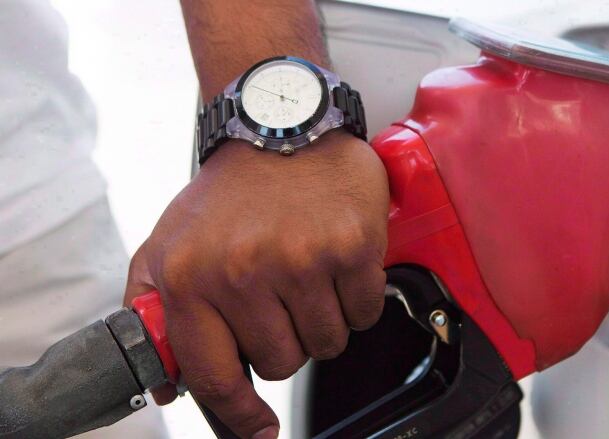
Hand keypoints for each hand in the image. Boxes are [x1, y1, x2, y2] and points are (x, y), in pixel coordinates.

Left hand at [124, 129, 388, 438]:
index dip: (240, 414)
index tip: (259, 428)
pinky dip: (355, 298)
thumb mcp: (168, 243)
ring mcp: (303, 259)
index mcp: (193, 277)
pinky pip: (363, 312)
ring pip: (327, 342)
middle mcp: (245, 271)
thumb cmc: (230, 193)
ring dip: (322, 320)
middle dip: (286, 340)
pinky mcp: (351, 247)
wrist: (281, 126)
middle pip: (283, 362)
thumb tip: (167, 382)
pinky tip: (336, 264)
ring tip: (308, 275)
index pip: (215, 374)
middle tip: (282, 299)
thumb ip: (153, 310)